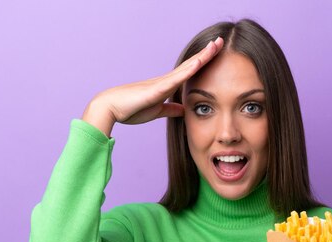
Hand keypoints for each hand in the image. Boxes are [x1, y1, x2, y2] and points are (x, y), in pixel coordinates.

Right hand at [82, 37, 223, 135]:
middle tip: (220, 41)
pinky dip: (188, 70)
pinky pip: (176, 78)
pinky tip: (199, 63)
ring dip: (202, 57)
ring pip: (186, 67)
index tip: (216, 53)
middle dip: (206, 54)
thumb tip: (183, 109)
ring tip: (216, 45)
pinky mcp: (156, 89)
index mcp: (167, 85)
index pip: (189, 71)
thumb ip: (170, 109)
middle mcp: (166, 80)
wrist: (111, 108)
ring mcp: (162, 82)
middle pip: (191, 64)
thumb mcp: (157, 111)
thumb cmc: (130, 109)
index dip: (203, 62)